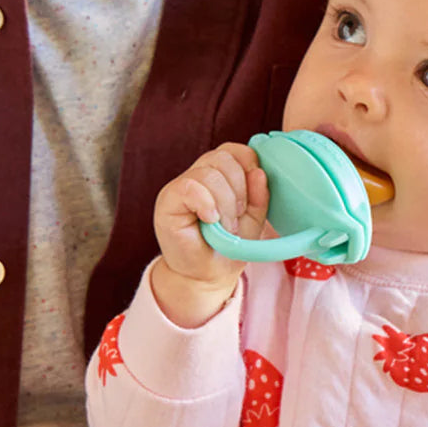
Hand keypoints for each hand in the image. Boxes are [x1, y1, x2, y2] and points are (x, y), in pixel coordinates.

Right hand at [151, 142, 268, 326]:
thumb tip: (260, 172)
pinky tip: (209, 220)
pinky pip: (189, 187)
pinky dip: (206, 203)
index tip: (252, 196)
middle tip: (237, 218)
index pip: (234, 150)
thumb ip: (259, 196)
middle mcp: (198, 175)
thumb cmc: (227, 248)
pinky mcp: (167, 201)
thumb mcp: (253, 221)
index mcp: (219, 175)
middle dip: (239, 190)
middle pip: (223, 158)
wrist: (207, 276)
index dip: (248, 166)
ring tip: (224, 227)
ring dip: (224, 203)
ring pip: (208, 173)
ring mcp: (181, 186)